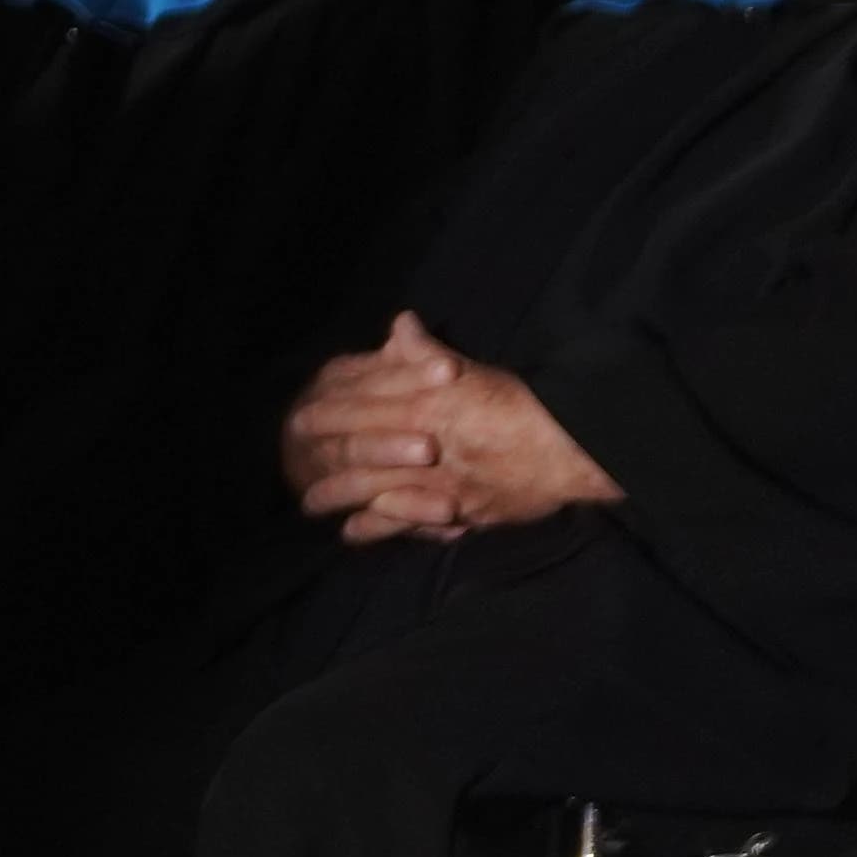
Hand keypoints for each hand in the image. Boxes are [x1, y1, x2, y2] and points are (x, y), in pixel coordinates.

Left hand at [285, 315, 612, 540]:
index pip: (360, 405)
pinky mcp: (453, 511)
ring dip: (337, 496)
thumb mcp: (471, 371)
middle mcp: (423, 442)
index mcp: (424, 402)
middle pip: (357, 449)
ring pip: (372, 488)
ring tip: (309, 503)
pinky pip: (403, 522)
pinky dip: (374, 528)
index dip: (326, 412)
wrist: (567, 449)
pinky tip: (352, 533)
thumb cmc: (520, 405)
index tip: (297, 418)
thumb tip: (400, 322)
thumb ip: (427, 353)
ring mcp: (435, 480)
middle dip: (320, 457)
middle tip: (290, 462)